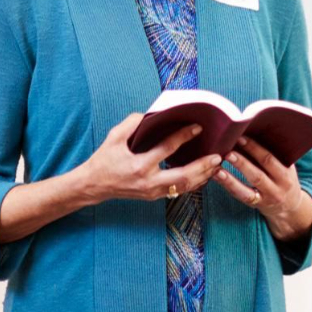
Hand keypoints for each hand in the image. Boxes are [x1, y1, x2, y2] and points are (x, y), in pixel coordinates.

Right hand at [74, 113, 223, 205]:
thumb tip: (152, 115)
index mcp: (139, 165)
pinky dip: (193, 183)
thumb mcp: (114, 137)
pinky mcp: (154, 196)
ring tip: (216, 166)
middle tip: (217, 156)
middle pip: (183, 176)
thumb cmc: (104, 160)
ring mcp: (152, 192)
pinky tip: (203, 175)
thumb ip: (132, 123)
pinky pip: (179, 191)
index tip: (198, 127)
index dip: (183, 136)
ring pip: (184, 187)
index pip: (167, 149)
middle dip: (202, 166)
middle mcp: (148, 182)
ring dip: (202, 177)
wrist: (94, 185)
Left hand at [214, 134, 311, 240]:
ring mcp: (267, 198)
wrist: (290, 205)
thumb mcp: (285, 166)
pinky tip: (218, 176)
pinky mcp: (256, 205)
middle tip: (228, 151)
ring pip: (247, 188)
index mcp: (286, 173)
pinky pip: (241, 196)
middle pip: (258, 174)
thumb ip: (273, 154)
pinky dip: (228, 185)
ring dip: (231, 178)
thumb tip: (250, 133)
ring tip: (218, 167)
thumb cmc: (283, 178)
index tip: (241, 137)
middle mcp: (278, 187)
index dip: (255, 149)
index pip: (270, 160)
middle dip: (242, 162)